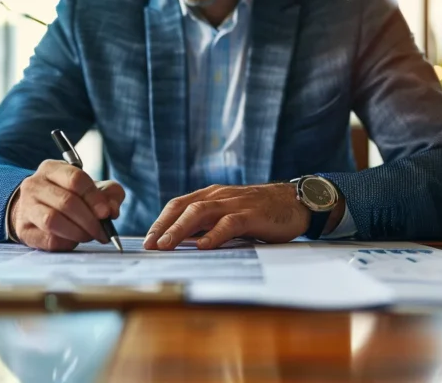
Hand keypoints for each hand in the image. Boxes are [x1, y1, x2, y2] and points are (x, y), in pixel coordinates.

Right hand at [10, 160, 124, 250]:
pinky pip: (47, 239)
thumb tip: (112, 210)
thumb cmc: (69, 196)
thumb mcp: (91, 188)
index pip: (75, 179)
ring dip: (77, 232)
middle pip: (66, 202)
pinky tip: (73, 240)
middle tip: (102, 232)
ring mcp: (26, 206)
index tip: (106, 213)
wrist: (35, 209)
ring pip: (53, 220)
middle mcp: (35, 184)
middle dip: (89, 220)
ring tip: (88, 236)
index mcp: (52, 168)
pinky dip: (66, 242)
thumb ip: (108, 194)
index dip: (94, 198)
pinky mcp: (23, 229)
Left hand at [143, 184, 309, 250]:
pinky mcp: (252, 215)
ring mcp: (235, 204)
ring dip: (180, 229)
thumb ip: (209, 224)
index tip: (147, 240)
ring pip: (201, 212)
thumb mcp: (230, 215)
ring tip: (166, 245)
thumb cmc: (260, 212)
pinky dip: (214, 234)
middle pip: (184, 207)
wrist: (294, 202)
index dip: (161, 221)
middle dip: (164, 226)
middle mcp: (219, 196)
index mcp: (211, 195)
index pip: (178, 205)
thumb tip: (183, 243)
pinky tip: (203, 246)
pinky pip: (229, 223)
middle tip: (150, 245)